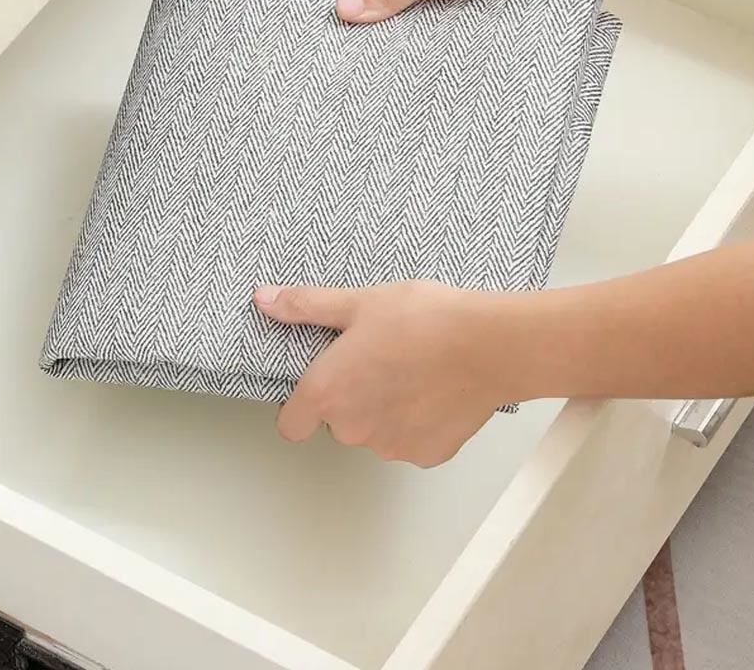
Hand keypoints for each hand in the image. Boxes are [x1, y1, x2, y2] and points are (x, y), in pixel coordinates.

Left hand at [253, 280, 506, 466]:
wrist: (488, 345)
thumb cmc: (424, 320)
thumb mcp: (359, 302)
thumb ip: (306, 305)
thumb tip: (265, 299)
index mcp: (328, 392)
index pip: (291, 423)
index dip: (302, 404)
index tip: (324, 381)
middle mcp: (353, 429)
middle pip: (338, 422)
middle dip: (353, 396)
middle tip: (380, 358)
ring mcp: (391, 447)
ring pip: (375, 432)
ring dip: (385, 409)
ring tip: (412, 369)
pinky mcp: (427, 455)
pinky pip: (412, 441)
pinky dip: (419, 422)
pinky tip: (435, 390)